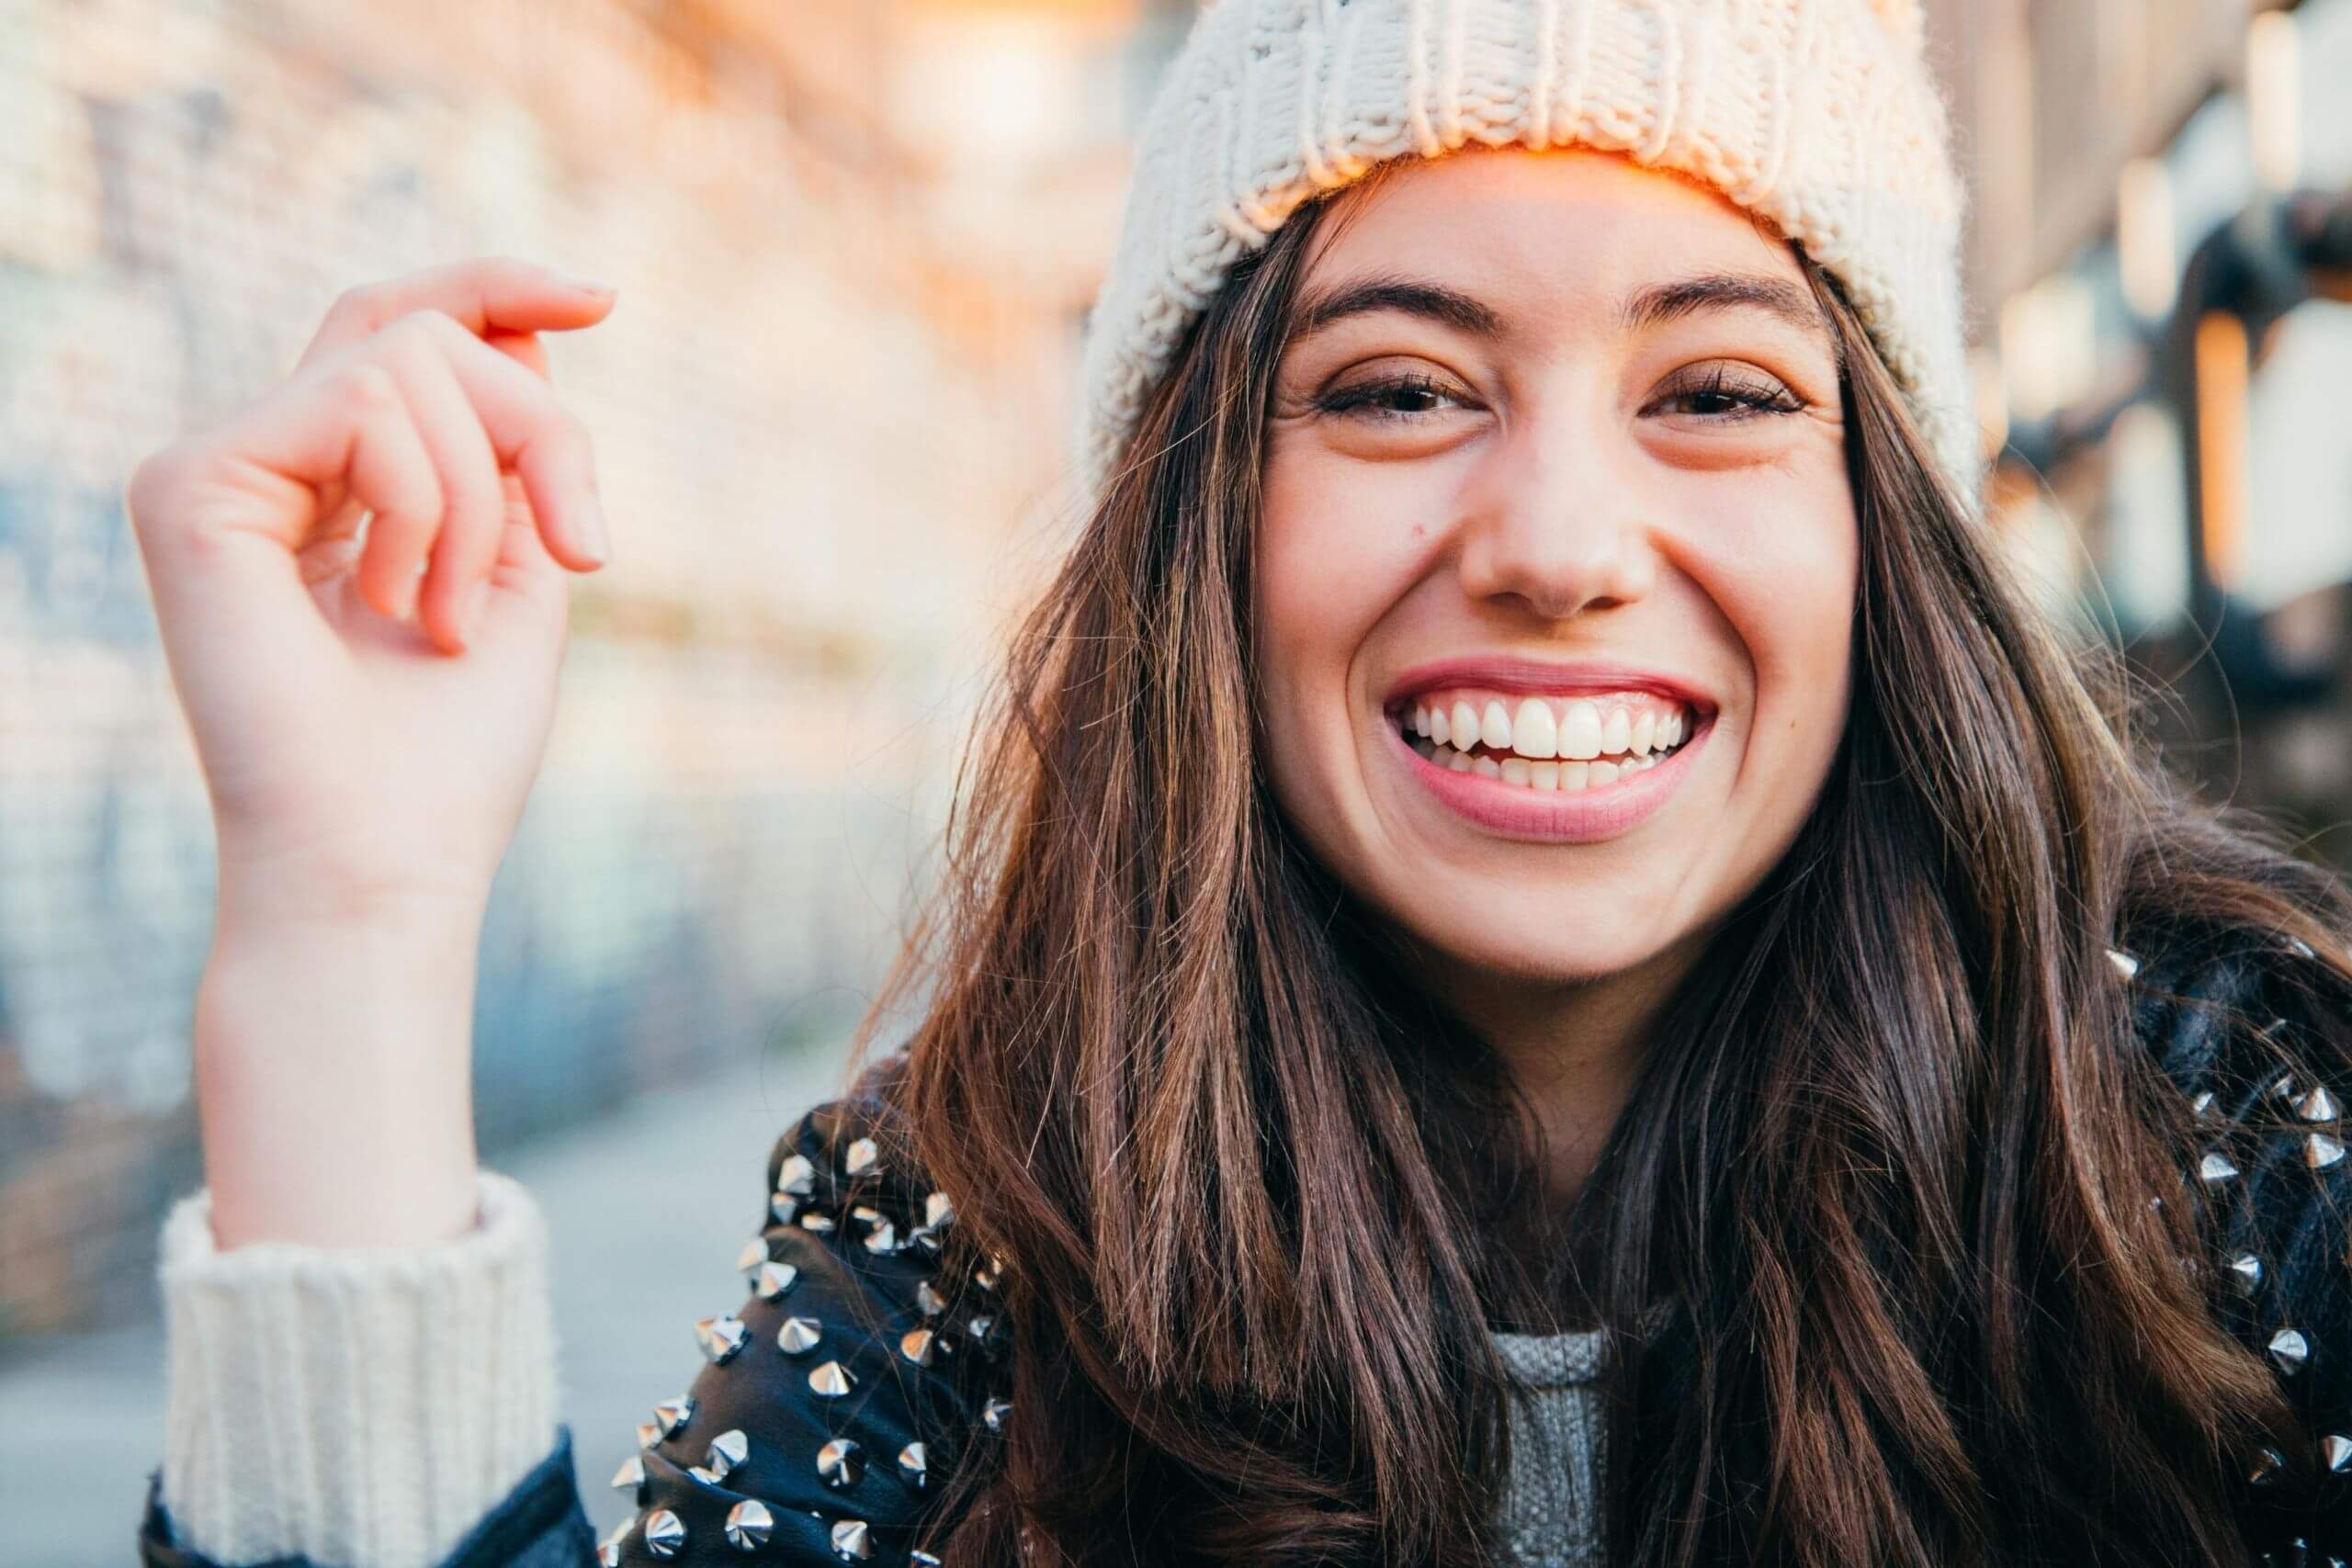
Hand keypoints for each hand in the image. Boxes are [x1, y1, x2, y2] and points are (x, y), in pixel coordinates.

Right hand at [126, 257, 615, 917]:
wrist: (384, 857)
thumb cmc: (452, 749)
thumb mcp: (518, 565)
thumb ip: (510, 446)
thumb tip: (522, 324)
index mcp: (335, 487)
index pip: (400, 332)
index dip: (496, 291)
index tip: (601, 298)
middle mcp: (266, 468)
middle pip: (419, 330)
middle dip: (536, 423)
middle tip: (577, 548)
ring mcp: (218, 470)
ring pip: (404, 357)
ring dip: (483, 496)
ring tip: (452, 619)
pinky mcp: (190, 483)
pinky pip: (362, 399)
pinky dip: (428, 505)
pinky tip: (403, 606)